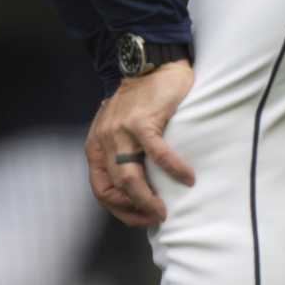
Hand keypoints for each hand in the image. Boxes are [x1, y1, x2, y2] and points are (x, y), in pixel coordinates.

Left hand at [85, 61, 195, 227]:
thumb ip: (120, 156)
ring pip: (130, 177)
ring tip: (165, 210)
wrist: (150, 66)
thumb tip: (136, 192)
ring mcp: (121, 131)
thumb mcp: (119, 131)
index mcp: (96, 147)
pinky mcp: (142, 122)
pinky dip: (174, 170)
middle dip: (135, 209)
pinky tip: (187, 178)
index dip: (119, 209)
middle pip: (115, 188)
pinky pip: (157, 155)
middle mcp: (104, 141)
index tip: (141, 217)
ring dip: (148, 199)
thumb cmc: (140, 103)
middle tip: (156, 218)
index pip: (100, 189)